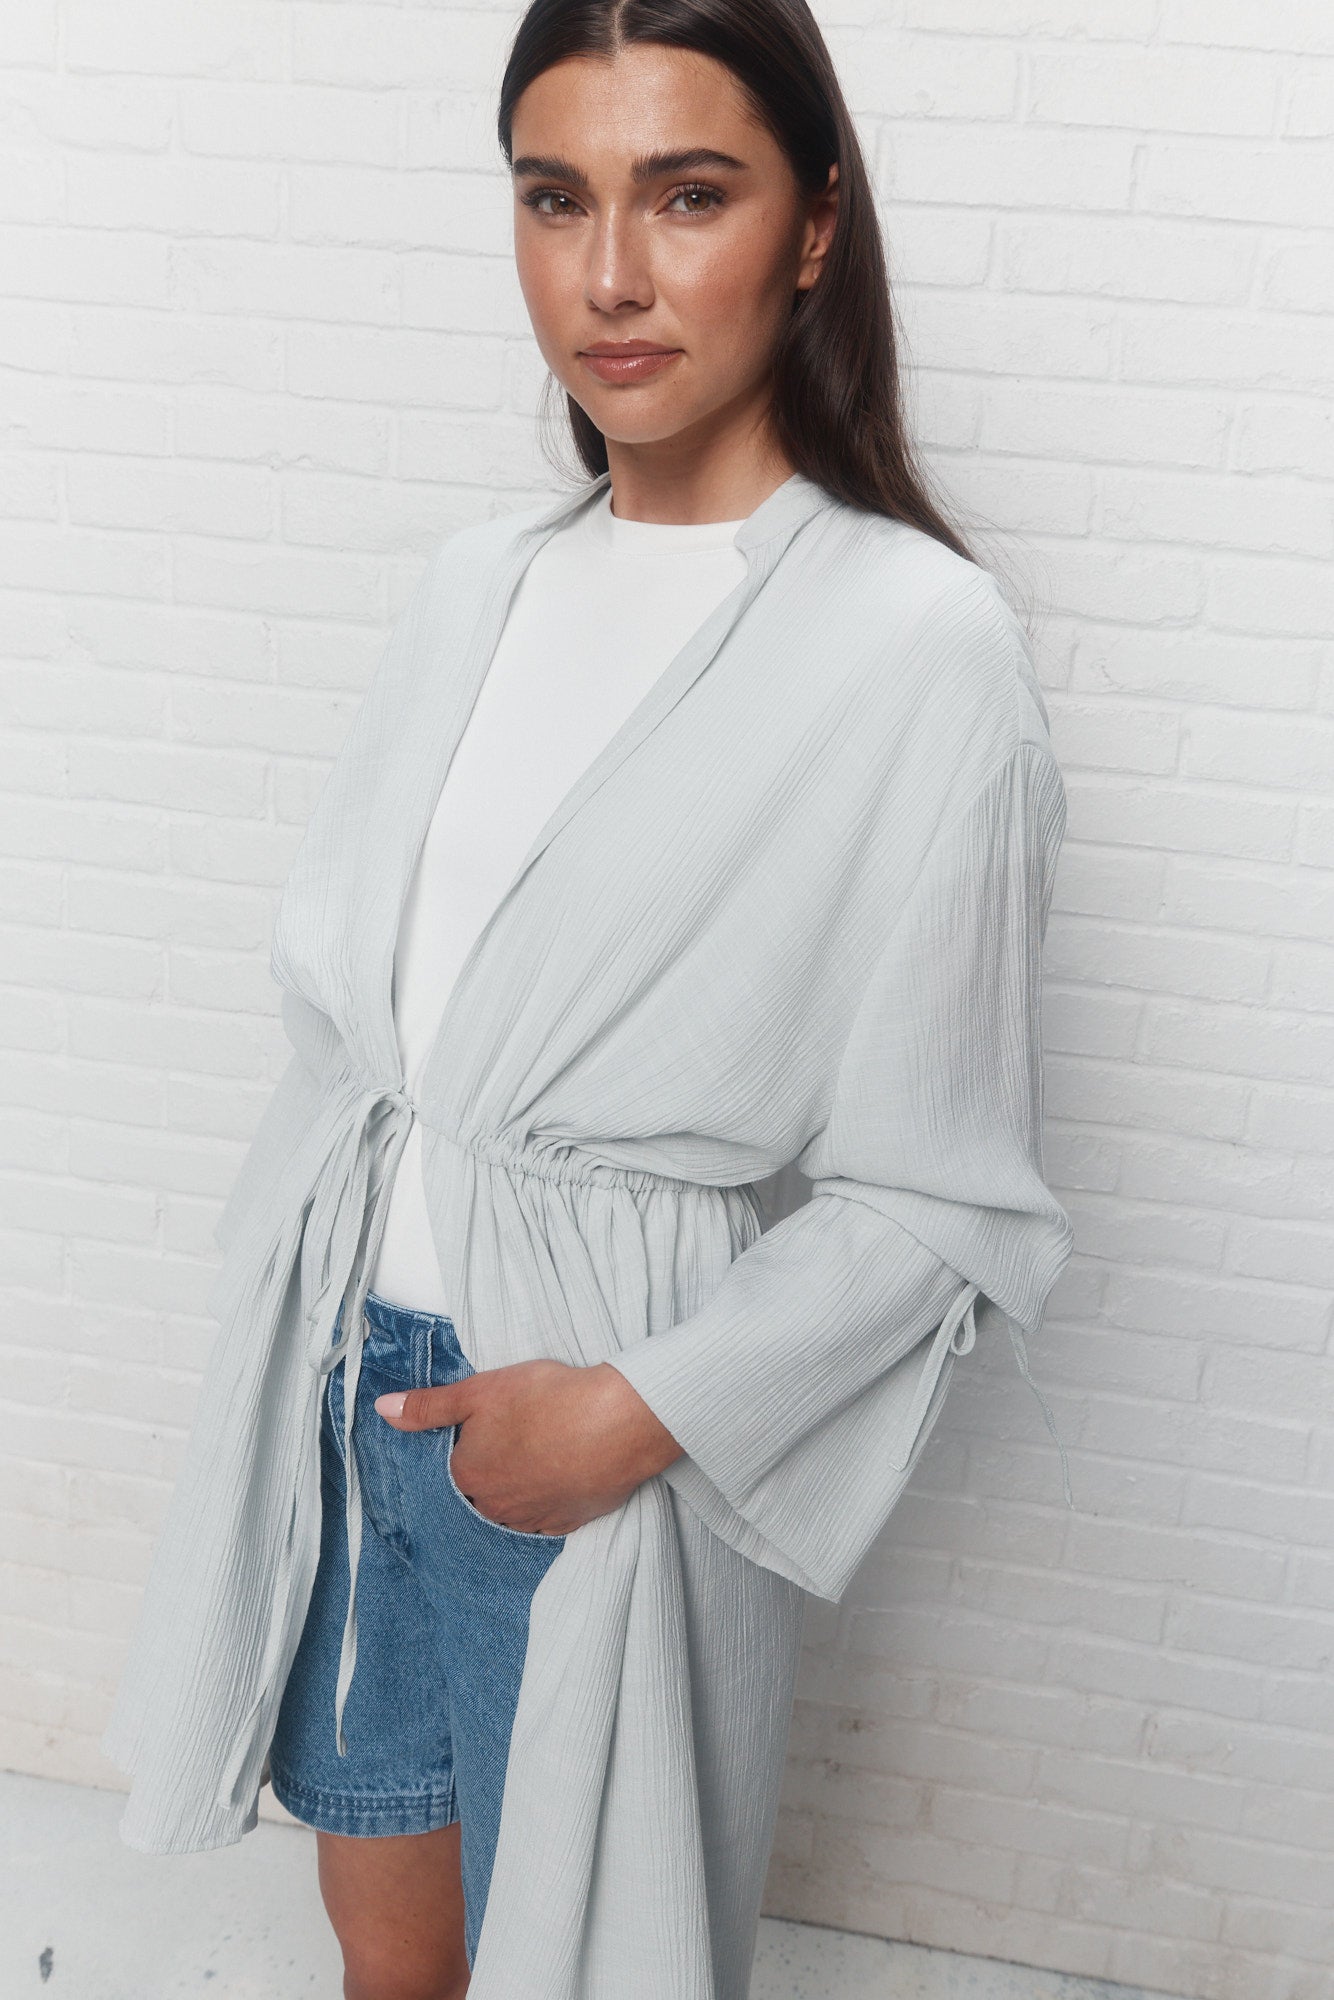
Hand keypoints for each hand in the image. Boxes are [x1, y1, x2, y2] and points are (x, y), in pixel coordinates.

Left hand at [372, 1358, 682, 1536]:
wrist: (617, 1422)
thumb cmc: (547, 1399)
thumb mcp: (479, 1390)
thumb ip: (429, 1406)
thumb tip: (382, 1410)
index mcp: (468, 1476)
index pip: (453, 1472)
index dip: (467, 1450)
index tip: (485, 1432)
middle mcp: (495, 1507)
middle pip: (481, 1495)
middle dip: (491, 1474)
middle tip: (514, 1443)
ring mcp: (534, 1519)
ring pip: (513, 1510)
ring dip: (518, 1491)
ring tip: (537, 1457)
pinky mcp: (570, 1523)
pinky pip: (548, 1518)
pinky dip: (549, 1501)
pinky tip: (560, 1477)